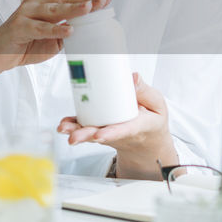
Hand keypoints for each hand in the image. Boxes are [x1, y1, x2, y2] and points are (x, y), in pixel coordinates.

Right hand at [0, 0, 109, 75]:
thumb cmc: (25, 44)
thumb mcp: (51, 39)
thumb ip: (66, 32)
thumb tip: (89, 32)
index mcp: (45, 0)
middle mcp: (35, 1)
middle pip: (65, 0)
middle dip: (86, 1)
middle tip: (104, 1)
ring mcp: (25, 12)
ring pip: (54, 10)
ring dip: (72, 9)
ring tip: (89, 9)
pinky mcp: (18, 26)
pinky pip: (40, 28)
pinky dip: (54, 30)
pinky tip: (68, 31)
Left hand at [57, 73, 171, 179]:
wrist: (147, 143)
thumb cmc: (151, 121)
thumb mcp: (157, 106)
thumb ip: (146, 92)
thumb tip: (132, 77)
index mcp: (138, 127)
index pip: (124, 131)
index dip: (111, 133)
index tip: (99, 135)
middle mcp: (120, 134)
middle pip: (101, 136)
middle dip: (86, 136)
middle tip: (73, 137)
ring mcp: (108, 135)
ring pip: (90, 134)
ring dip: (75, 131)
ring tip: (63, 128)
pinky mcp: (99, 131)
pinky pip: (85, 130)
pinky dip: (74, 126)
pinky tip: (65, 124)